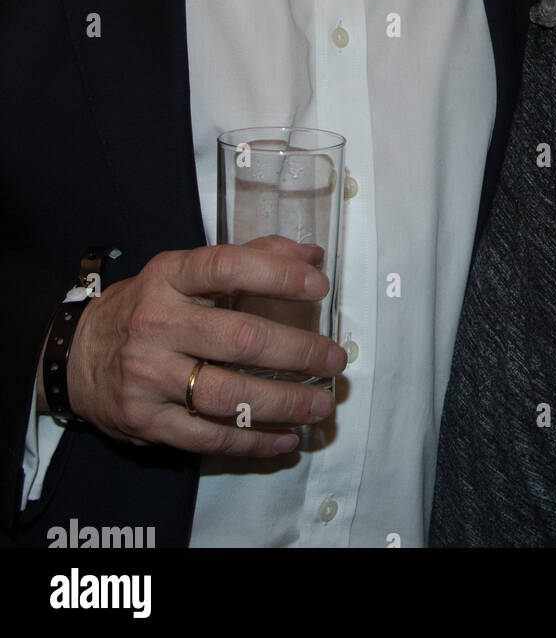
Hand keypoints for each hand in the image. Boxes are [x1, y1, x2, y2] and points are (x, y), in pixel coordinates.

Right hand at [63, 236, 346, 456]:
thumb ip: (252, 257)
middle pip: (238, 340)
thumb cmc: (151, 305)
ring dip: (283, 404)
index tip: (320, 288)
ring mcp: (148, 375)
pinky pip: (206, 436)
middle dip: (297, 352)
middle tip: (334, 360)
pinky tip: (284, 438)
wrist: (79, 354)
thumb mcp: (188, 270)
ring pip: (227, 395)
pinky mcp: (145, 419)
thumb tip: (312, 256)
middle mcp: (157, 323)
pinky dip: (251, 441)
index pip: (227, 268)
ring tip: (320, 405)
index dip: (276, 276)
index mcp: (169, 276)